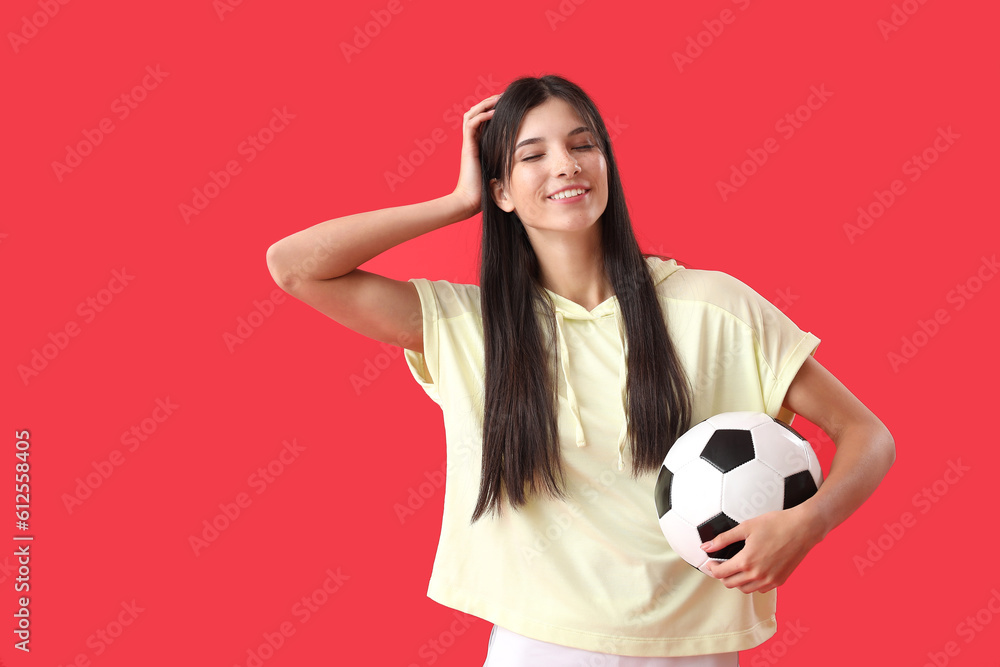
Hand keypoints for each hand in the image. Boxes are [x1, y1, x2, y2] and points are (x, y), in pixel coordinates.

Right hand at [451, 93, 500, 216]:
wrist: (470, 202)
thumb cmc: (487, 192)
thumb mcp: (502, 171)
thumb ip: (509, 162)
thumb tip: (530, 160)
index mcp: (480, 145)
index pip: (485, 120)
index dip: (496, 110)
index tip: (512, 105)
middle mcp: (473, 142)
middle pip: (477, 112)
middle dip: (491, 102)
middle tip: (505, 95)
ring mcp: (469, 143)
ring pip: (472, 113)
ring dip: (486, 104)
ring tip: (500, 99)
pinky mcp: (467, 147)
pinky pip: (472, 124)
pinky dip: (482, 115)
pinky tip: (495, 112)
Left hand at [701, 505, 823, 593]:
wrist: (803, 528)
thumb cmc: (776, 524)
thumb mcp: (745, 527)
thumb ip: (723, 539)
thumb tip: (706, 547)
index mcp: (746, 561)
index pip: (720, 573)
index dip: (711, 568)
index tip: (711, 562)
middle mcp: (757, 575)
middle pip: (730, 584)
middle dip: (722, 575)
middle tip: (721, 565)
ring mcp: (770, 580)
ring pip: (745, 589)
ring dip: (736, 581)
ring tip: (736, 568)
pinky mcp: (780, 581)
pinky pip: (760, 589)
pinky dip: (752, 584)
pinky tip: (752, 571)